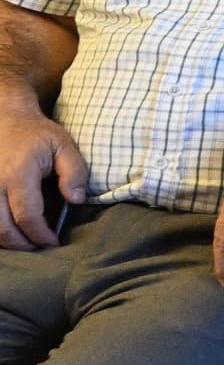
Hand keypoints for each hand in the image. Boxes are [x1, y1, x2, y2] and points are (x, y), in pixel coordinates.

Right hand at [0, 105, 91, 251]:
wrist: (4, 117)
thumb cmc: (36, 134)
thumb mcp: (64, 146)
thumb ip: (75, 173)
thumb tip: (75, 201)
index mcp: (18, 174)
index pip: (27, 216)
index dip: (40, 235)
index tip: (53, 242)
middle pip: (2, 228)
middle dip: (22, 244)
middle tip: (38, 247)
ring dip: (5, 240)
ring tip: (24, 241)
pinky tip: (7, 229)